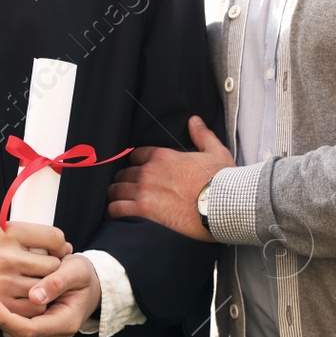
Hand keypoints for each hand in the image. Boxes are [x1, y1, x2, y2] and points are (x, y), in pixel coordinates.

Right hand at [0, 221, 70, 321]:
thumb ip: (25, 239)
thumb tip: (62, 246)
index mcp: (9, 233)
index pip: (53, 237)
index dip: (61, 246)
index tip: (59, 251)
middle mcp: (9, 256)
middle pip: (53, 265)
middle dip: (55, 270)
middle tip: (48, 272)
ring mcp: (6, 281)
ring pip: (45, 288)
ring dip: (46, 289)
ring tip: (39, 287)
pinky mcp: (3, 303)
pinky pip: (33, 307)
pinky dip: (36, 305)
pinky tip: (29, 300)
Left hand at [0, 253, 99, 336]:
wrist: (88, 287)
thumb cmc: (81, 275)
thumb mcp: (75, 269)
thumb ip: (57, 281)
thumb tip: (34, 296)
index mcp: (67, 322)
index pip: (30, 329)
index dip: (7, 318)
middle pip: (19, 335)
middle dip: (3, 317)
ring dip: (6, 319)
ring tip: (9, 296)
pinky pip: (16, 336)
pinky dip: (10, 322)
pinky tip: (12, 305)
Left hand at [106, 115, 233, 241]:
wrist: (222, 204)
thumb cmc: (221, 180)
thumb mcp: (215, 152)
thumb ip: (202, 135)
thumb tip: (194, 120)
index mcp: (162, 156)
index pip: (136, 156)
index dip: (136, 164)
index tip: (137, 172)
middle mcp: (148, 171)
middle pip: (124, 174)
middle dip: (124, 181)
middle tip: (127, 190)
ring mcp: (143, 191)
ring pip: (116, 190)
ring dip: (116, 196)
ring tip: (118, 203)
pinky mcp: (142, 210)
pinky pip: (116, 209)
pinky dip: (113, 212)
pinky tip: (115, 216)